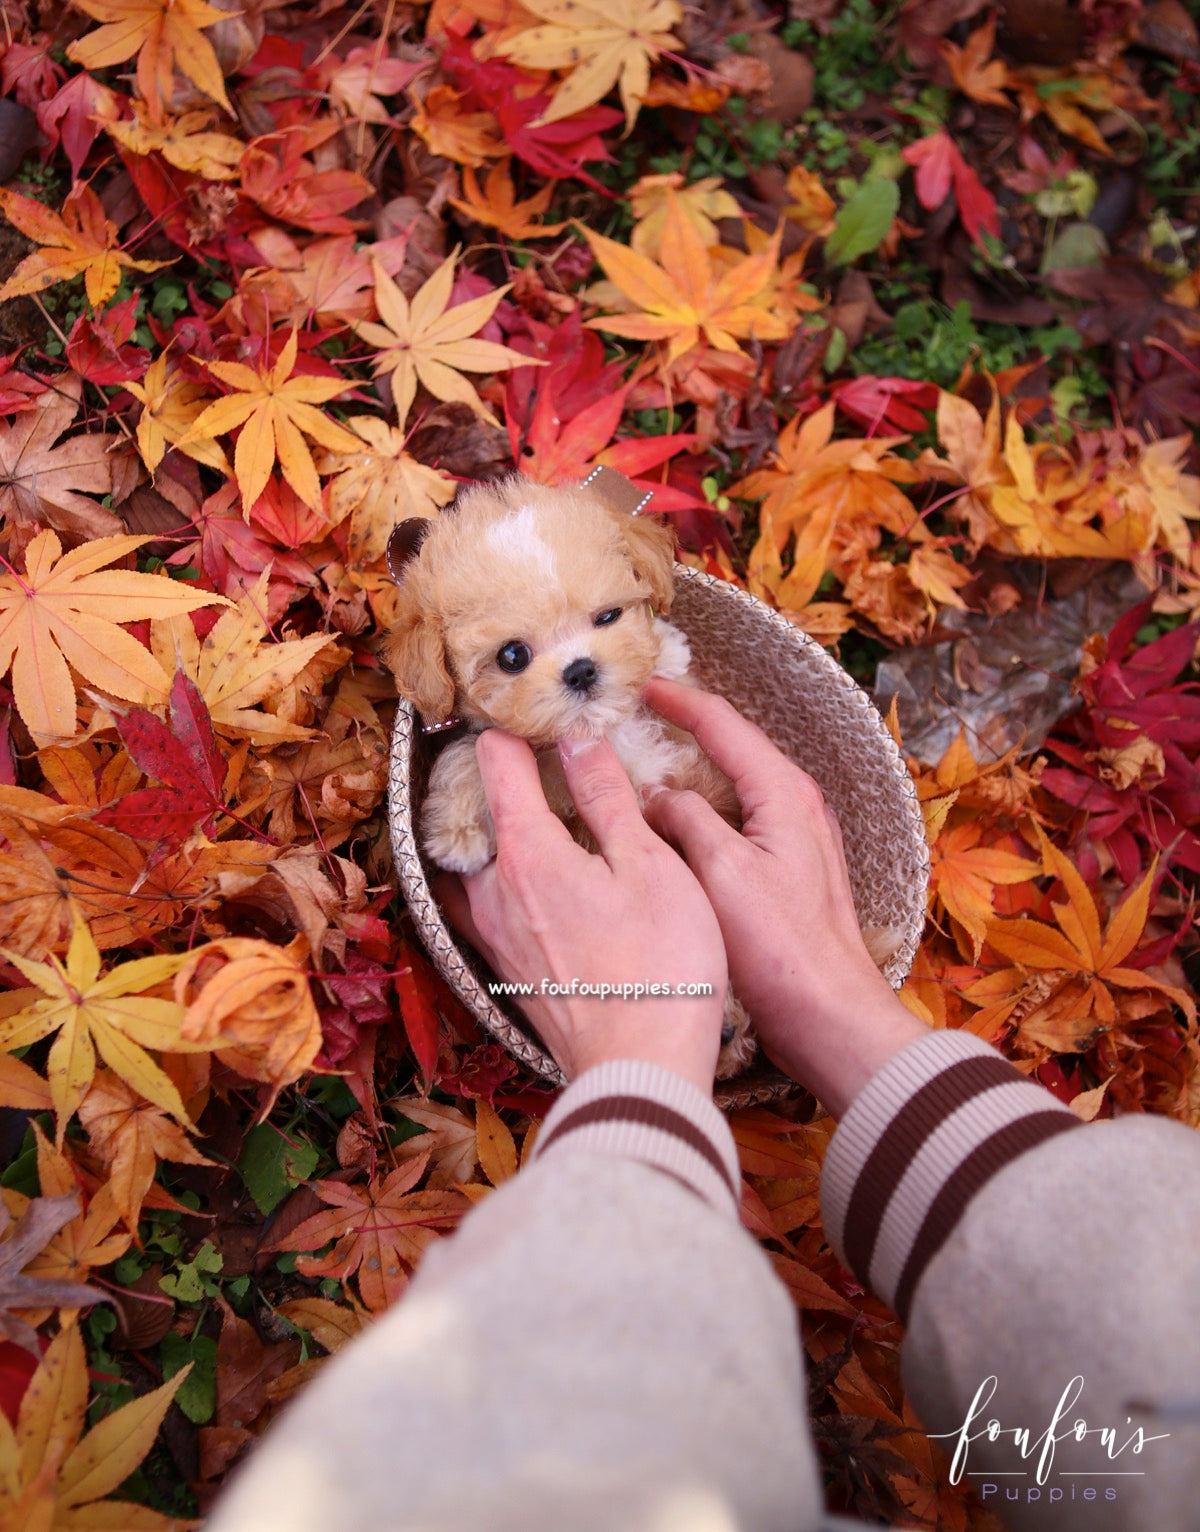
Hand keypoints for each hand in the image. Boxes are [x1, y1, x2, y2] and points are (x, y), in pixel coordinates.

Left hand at [436, 729, 727, 1092]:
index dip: (515, 728)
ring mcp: (494, 934)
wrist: (640, 1071)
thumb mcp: (649, 865)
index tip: (538, 714)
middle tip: (541, 758)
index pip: (495, 762)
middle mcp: (493, 891)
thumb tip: (576, 738)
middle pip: (478, 811)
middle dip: (503, 778)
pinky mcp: (506, 968)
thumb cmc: (660, 968)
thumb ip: (607, 797)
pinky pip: (486, 903)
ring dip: (501, 831)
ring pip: (478, 861)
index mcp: (527, 853)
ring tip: (544, 817)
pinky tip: (543, 882)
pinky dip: (503, 876)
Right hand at [642, 679, 927, 1115]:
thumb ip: (685, 820)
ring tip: (643, 768)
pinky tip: (673, 828)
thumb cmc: (781, 949)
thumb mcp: (721, 872)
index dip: (678, 701)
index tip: (639, 686)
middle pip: (733, 750)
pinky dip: (702, 814)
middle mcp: (796, 804)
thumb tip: (655, 796)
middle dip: (685, 731)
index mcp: (783, 791)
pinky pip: (737, 822)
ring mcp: (796, 838)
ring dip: (691, 776)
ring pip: (733, 789)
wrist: (830, 1014)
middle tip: (635, 720)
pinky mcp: (789, 871)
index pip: (724, 724)